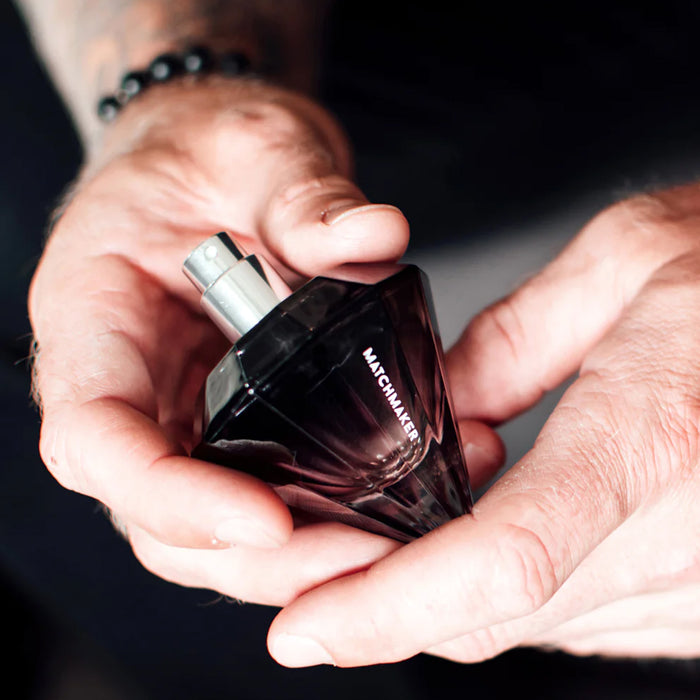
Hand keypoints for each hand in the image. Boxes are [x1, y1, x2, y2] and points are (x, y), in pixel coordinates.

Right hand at [29, 77, 502, 604]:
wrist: (213, 164)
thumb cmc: (204, 152)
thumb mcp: (254, 147)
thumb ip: (304, 195)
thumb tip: (375, 236)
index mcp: (95, 319)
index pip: (99, 440)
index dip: (173, 497)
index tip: (267, 519)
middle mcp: (127, 387)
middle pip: (160, 517)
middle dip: (259, 556)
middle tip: (368, 550)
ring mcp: (176, 414)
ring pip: (211, 530)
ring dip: (295, 558)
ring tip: (390, 541)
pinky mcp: (228, 423)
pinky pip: (257, 494)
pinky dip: (312, 523)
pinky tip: (378, 511)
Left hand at [266, 185, 699, 665]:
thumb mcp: (628, 263)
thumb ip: (511, 345)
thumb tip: (438, 417)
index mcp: (655, 442)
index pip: (498, 564)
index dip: (384, 611)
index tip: (302, 627)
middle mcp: (686, 541)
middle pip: (491, 615)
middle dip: (381, 605)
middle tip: (309, 568)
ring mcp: (698, 589)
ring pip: (525, 626)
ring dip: (436, 595)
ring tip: (383, 531)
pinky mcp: (698, 600)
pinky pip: (571, 616)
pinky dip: (498, 589)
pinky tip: (472, 534)